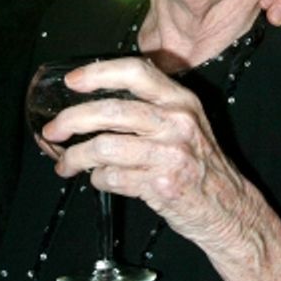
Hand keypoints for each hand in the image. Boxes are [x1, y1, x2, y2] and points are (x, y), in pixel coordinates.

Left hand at [43, 57, 256, 247]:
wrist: (227, 207)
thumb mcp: (186, 123)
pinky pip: (112, 177)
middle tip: (53, 130)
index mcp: (181, 101)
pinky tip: (100, 179)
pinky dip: (97, 179)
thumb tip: (94, 102)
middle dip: (72, 120)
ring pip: (104, 147)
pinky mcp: (161, 184)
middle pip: (111, 111)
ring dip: (75, 157)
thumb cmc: (199, 164)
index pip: (135, 73)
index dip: (98, 73)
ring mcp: (170, 154)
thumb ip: (151, 107)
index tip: (73, 81)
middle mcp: (177, 122)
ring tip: (66, 164)